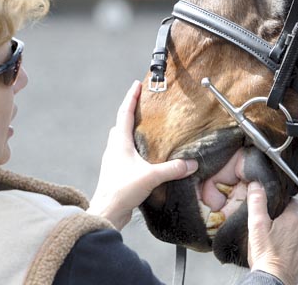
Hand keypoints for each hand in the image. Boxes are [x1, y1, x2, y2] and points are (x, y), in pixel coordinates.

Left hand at [88, 80, 197, 229]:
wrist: (106, 212)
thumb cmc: (121, 191)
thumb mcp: (151, 177)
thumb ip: (172, 169)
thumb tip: (191, 164)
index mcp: (120, 143)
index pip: (124, 113)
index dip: (131, 97)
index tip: (136, 84)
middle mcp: (114, 148)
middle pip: (120, 124)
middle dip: (130, 113)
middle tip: (143, 105)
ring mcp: (114, 161)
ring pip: (121, 139)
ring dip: (131, 131)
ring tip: (145, 129)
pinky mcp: (117, 173)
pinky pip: (124, 153)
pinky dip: (133, 148)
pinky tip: (144, 156)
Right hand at [247, 182, 297, 284]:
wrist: (273, 280)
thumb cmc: (265, 254)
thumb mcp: (256, 224)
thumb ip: (257, 202)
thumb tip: (256, 185)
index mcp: (294, 218)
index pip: (292, 202)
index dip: (282, 205)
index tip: (272, 212)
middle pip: (297, 218)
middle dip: (286, 220)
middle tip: (271, 229)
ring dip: (291, 235)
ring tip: (275, 243)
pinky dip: (293, 250)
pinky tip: (281, 254)